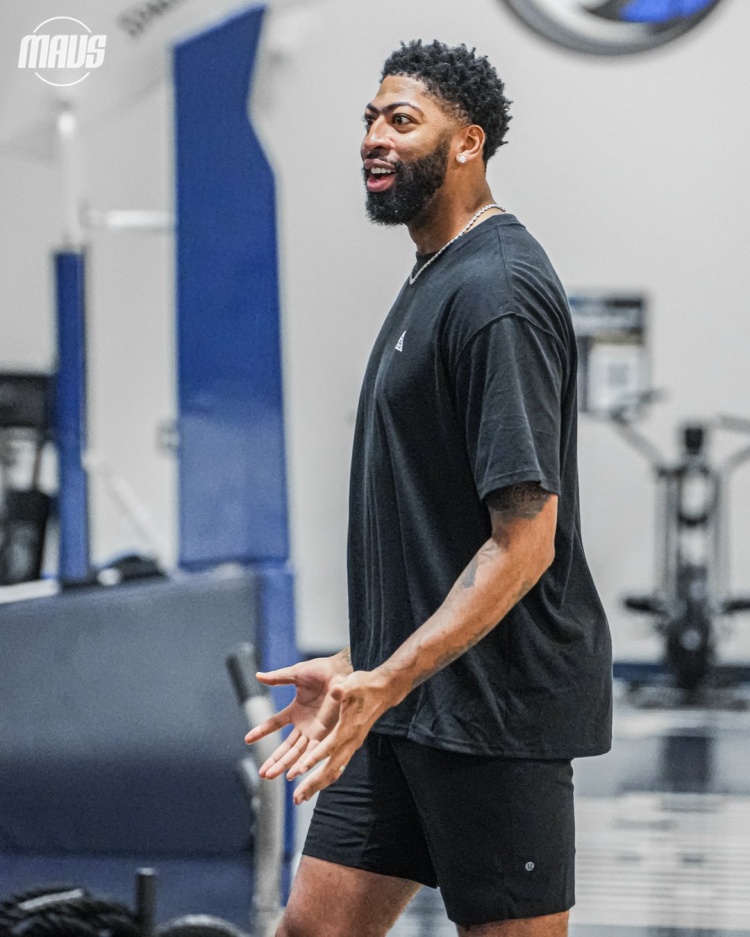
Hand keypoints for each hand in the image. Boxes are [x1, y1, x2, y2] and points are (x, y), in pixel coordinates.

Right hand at [244, 652, 350, 779]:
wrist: (342, 670)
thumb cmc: (321, 670)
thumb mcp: (296, 674)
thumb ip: (278, 678)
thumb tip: (257, 675)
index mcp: (295, 710)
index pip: (274, 724)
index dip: (261, 731)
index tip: (247, 739)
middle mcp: (304, 724)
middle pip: (285, 747)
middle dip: (273, 760)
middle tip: (261, 773)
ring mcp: (314, 730)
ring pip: (296, 753)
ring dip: (284, 765)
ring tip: (270, 776)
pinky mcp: (326, 733)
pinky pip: (312, 750)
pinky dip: (303, 762)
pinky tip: (295, 773)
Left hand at [287, 668, 397, 804]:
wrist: (382, 691)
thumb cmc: (365, 686)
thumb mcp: (352, 684)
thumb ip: (342, 689)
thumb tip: (335, 689)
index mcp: (348, 728)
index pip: (329, 747)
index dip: (315, 758)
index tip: (299, 770)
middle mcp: (350, 741)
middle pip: (331, 768)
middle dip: (313, 783)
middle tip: (296, 798)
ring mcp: (351, 745)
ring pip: (333, 772)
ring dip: (316, 785)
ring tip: (299, 798)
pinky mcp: (349, 745)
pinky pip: (336, 767)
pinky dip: (323, 778)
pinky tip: (313, 786)